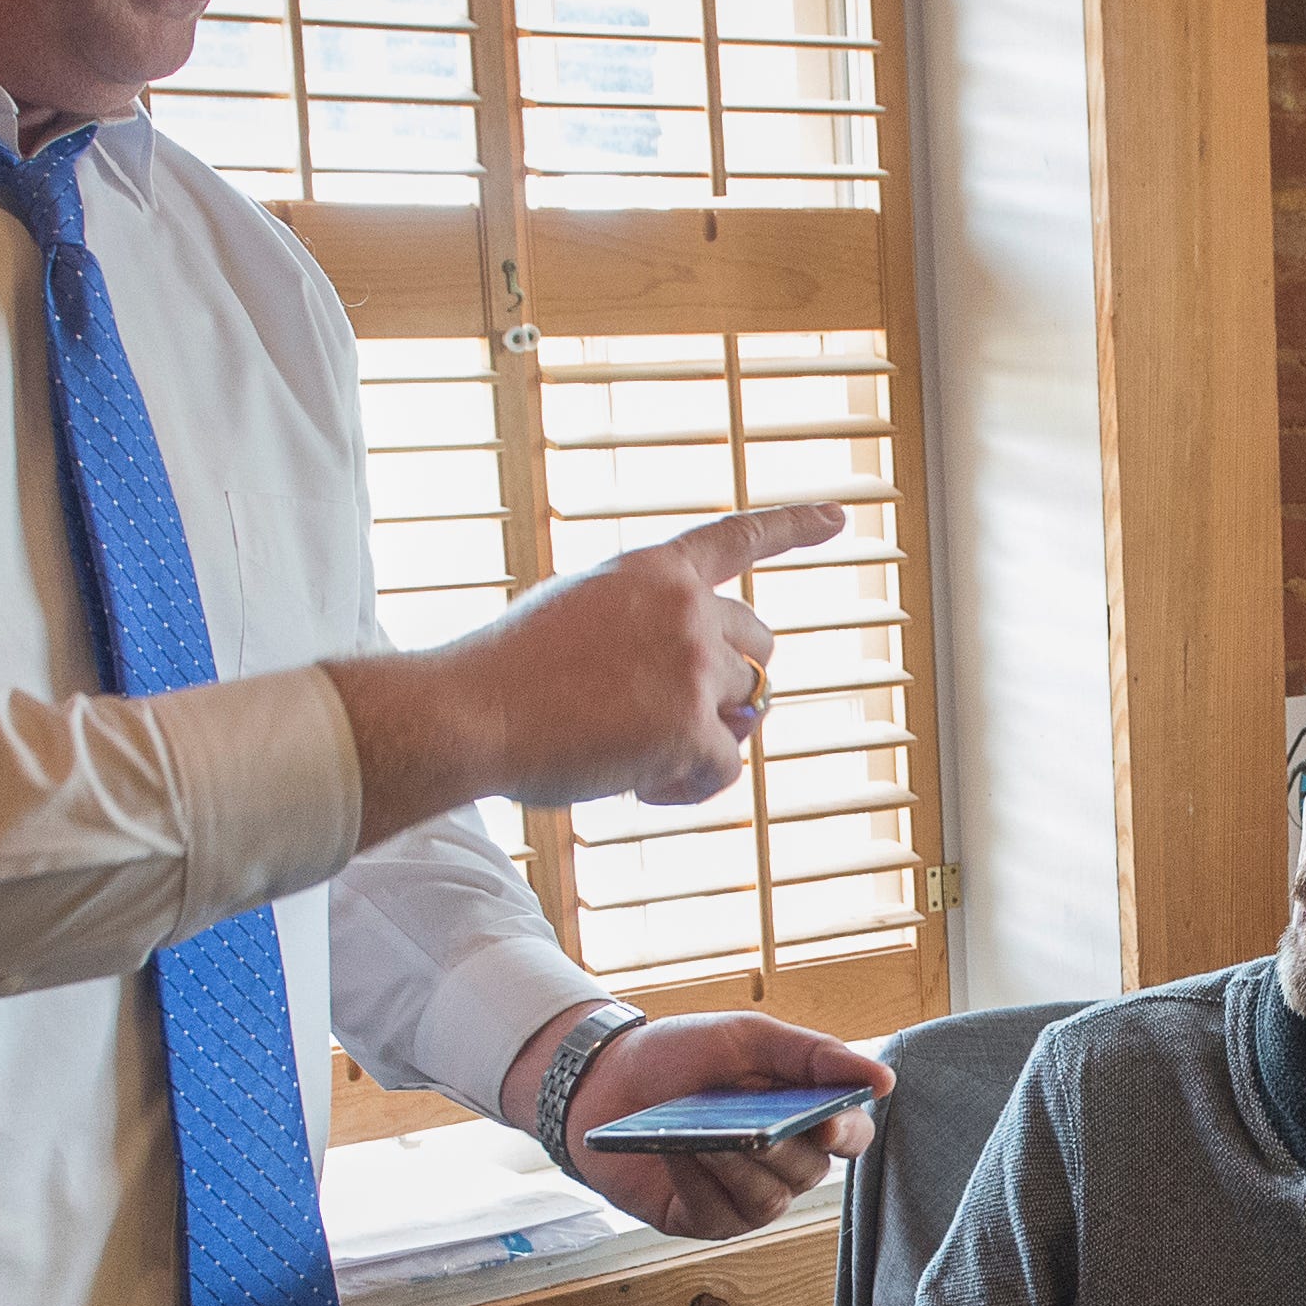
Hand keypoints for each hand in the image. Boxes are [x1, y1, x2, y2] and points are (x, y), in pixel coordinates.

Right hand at [337, 502, 838, 825]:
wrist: (469, 712)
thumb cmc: (505, 676)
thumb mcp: (579, 615)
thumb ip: (646, 631)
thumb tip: (724, 704)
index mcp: (650, 569)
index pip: (737, 537)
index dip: (793, 527)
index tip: (836, 519)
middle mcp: (684, 607)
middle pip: (759, 644)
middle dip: (731, 682)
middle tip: (674, 717)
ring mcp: (692, 665)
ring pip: (745, 709)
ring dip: (704, 737)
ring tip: (635, 754)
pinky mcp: (690, 726)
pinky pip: (725, 769)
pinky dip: (689, 787)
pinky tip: (638, 786)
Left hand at [506, 1007, 885, 1240]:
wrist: (604, 1077)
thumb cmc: (681, 1055)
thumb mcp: (748, 1037)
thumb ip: (813, 1055)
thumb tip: (883, 1079)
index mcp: (804, 1113)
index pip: (852, 1136)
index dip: (847, 1134)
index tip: (827, 1123)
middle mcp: (783, 1161)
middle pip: (809, 1172)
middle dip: (779, 1148)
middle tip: (751, 1124)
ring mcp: (743, 1196)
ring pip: (768, 1201)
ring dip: (739, 1168)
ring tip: (706, 1138)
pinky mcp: (701, 1218)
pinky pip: (718, 1215)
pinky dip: (699, 1182)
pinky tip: (677, 1153)